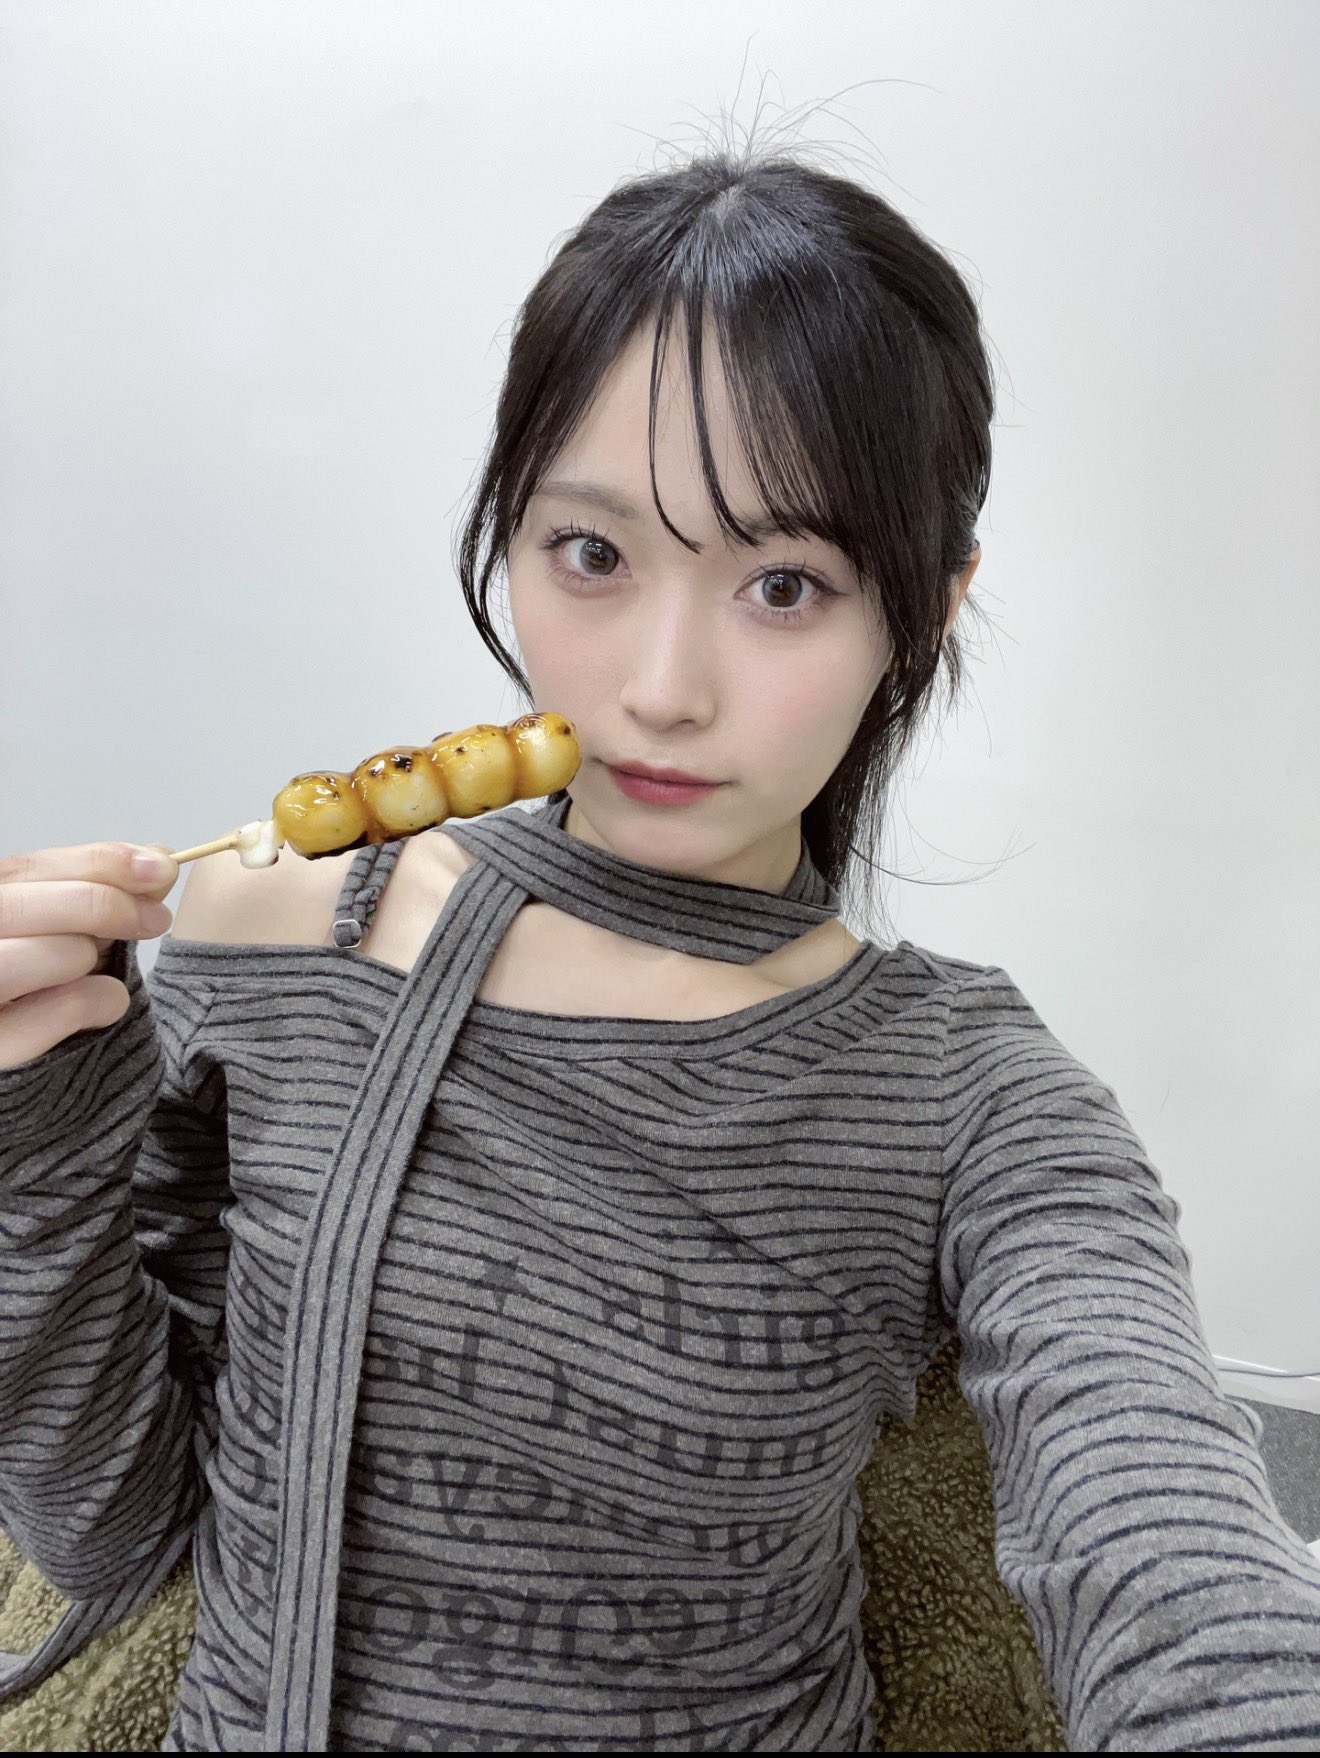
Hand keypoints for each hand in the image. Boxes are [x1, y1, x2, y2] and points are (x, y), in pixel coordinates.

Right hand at [0, 841, 177, 1068]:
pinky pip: (70, 1008)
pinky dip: (104, 1002)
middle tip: (157, 918)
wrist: (20, 1043)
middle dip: (112, 907)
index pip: (30, 868)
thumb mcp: (62, 922)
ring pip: (63, 955)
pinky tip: (102, 1004)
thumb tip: (158, 857)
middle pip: (44, 908)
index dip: (101, 861)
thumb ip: (103, 887)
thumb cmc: (37, 975)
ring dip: (94, 960)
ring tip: (89, 969)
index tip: (160, 865)